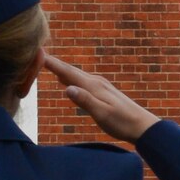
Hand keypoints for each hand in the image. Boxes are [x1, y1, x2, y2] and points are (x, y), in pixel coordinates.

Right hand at [42, 51, 158, 142]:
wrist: (142, 125)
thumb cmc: (122, 123)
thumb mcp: (102, 115)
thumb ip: (85, 101)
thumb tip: (67, 88)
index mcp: (93, 86)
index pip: (68, 72)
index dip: (52, 63)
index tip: (38, 54)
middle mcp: (96, 81)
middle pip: (71, 70)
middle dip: (54, 63)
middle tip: (37, 56)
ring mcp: (100, 85)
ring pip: (76, 75)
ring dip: (61, 70)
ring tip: (47, 65)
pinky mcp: (103, 91)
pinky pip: (82, 80)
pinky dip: (71, 78)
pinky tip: (68, 81)